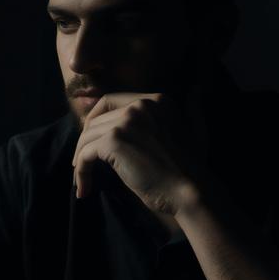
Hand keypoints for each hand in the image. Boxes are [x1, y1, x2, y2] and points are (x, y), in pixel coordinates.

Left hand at [72, 91, 211, 216]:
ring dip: (81, 160)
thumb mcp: (197, 130)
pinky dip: (81, 172)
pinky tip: (84, 189)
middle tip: (84, 164)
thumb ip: (193, 108)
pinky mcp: (114, 141)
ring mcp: (126, 121)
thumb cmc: (192, 169)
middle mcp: (140, 105)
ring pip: (87, 137)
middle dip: (87, 143)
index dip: (96, 120)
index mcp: (157, 100)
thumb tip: (197, 88)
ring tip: (83, 180)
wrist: (191, 191)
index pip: (111, 101)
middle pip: (96, 120)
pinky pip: (85, 153)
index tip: (93, 141)